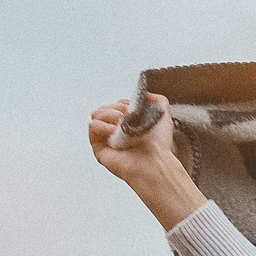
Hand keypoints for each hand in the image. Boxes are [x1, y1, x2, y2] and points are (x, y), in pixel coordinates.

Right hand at [87, 93, 206, 229]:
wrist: (154, 162)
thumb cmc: (159, 145)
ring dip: (109, 114)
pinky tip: (114, 131)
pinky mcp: (99, 147)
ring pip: (96, 114)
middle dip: (116, 107)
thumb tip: (145, 93)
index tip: (132, 107)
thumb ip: (158, 100)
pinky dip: (102, 125)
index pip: (116, 105)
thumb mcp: (163, 116)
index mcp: (128, 124)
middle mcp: (116, 131)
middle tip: (127, 115)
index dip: (122, 103)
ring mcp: (106, 139)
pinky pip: (92, 127)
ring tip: (121, 124)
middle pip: (104, 108)